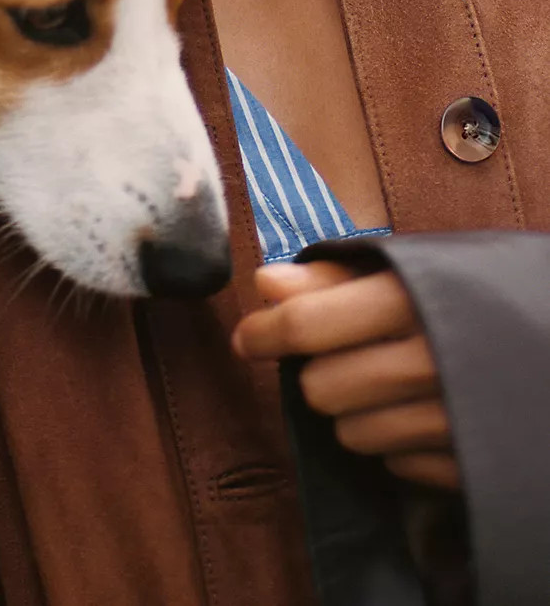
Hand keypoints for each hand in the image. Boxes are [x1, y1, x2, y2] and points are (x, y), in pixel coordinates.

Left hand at [232, 261, 457, 490]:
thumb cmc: (486, 295)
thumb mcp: (418, 269)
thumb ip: (339, 279)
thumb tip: (264, 284)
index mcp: (413, 298)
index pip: (309, 324)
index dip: (266, 332)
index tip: (248, 338)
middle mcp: (430, 360)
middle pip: (321, 389)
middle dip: (321, 373)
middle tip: (346, 355)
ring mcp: (453, 419)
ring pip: (352, 434)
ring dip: (356, 412)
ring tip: (391, 384)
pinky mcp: (471, 465)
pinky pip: (396, 464)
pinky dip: (396, 444)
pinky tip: (424, 415)